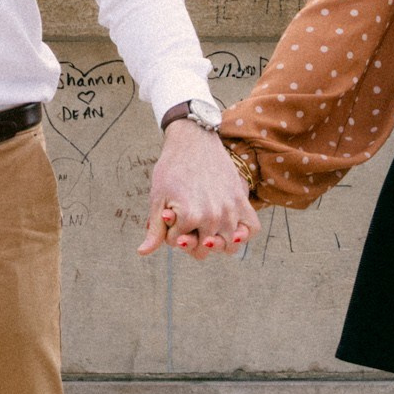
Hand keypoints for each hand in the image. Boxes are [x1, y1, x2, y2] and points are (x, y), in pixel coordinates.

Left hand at [136, 121, 254, 260]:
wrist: (193, 140)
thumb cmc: (171, 168)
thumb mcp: (157, 198)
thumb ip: (155, 229)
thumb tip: (142, 253)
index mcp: (190, 217)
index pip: (177, 243)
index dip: (169, 232)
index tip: (168, 216)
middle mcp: (213, 216)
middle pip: (203, 250)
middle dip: (191, 241)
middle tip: (186, 226)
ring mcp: (230, 209)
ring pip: (227, 247)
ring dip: (216, 242)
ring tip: (207, 231)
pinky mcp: (241, 199)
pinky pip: (251, 229)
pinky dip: (243, 235)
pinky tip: (232, 232)